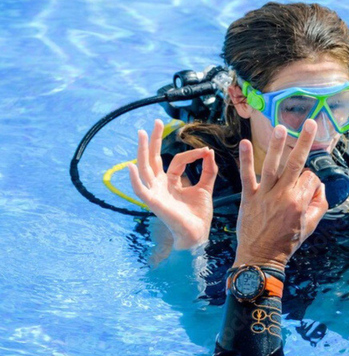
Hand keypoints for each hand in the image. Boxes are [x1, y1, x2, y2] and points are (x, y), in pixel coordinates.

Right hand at [128, 119, 216, 249]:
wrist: (198, 233)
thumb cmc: (199, 214)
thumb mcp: (205, 188)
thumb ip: (208, 170)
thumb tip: (209, 151)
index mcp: (171, 182)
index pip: (176, 161)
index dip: (191, 154)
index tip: (206, 151)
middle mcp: (160, 185)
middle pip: (153, 159)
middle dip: (153, 141)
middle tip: (156, 123)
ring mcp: (155, 193)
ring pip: (145, 168)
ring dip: (142, 151)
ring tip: (142, 133)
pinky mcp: (153, 202)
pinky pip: (140, 189)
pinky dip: (134, 179)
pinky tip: (132, 166)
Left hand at [234, 120, 327, 270]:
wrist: (260, 258)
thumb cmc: (286, 243)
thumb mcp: (310, 227)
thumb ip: (319, 205)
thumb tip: (320, 186)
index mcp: (299, 203)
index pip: (310, 178)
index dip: (311, 180)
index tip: (307, 187)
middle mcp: (283, 195)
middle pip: (296, 163)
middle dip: (305, 141)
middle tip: (311, 123)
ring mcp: (264, 195)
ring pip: (272, 165)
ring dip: (277, 145)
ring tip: (281, 127)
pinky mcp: (248, 197)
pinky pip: (247, 175)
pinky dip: (246, 159)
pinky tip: (246, 143)